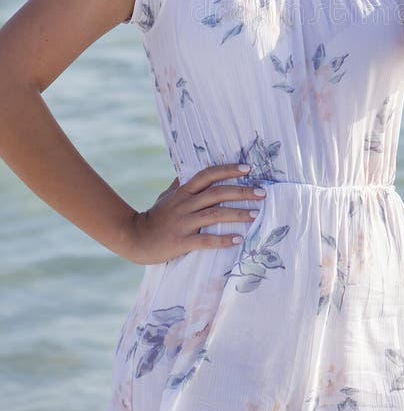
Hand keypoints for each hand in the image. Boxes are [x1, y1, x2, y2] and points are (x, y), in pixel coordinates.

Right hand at [127, 164, 263, 264]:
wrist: (133, 238)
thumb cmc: (153, 217)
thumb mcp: (165, 196)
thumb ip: (179, 185)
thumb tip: (187, 171)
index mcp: (183, 191)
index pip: (208, 175)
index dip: (228, 170)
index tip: (248, 168)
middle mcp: (185, 204)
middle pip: (217, 193)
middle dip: (242, 192)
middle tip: (262, 193)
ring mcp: (183, 223)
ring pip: (215, 215)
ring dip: (237, 214)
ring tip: (256, 215)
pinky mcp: (181, 241)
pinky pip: (205, 240)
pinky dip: (222, 240)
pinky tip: (238, 240)